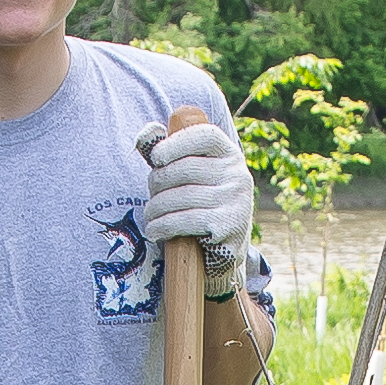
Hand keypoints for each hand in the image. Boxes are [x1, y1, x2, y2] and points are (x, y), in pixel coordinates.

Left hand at [135, 109, 254, 254]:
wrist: (227, 251)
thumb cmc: (203, 207)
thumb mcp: (197, 178)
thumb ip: (174, 154)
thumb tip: (147, 133)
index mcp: (231, 156)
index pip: (204, 136)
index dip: (175, 142)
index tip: (155, 158)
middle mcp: (238, 175)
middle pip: (184, 169)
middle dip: (157, 183)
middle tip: (151, 195)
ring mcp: (236, 201)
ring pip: (179, 197)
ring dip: (155, 209)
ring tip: (150, 216)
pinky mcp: (228, 226)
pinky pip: (184, 220)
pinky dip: (162, 226)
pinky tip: (155, 230)